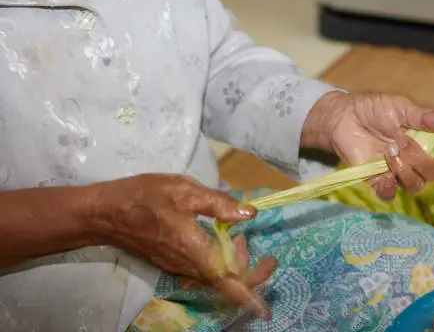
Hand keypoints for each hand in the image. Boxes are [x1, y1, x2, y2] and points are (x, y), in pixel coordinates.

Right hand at [88, 174, 276, 317]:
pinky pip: (201, 268)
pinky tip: (215, 234)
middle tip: (244, 234)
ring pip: (214, 274)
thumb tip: (249, 213)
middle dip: (244, 262)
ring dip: (229, 259)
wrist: (105, 213)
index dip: (250, 294)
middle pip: (226, 280)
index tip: (266, 304)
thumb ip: (219, 203)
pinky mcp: (170, 262)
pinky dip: (215, 256)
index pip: (229, 283)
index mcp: (195, 251)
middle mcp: (188, 266)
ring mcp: (178, 267)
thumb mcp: (184, 190)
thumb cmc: (144, 198)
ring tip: (232, 231)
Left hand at [302, 92, 433, 199]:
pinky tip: (379, 170)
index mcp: (429, 138)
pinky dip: (386, 184)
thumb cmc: (373, 108)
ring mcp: (401, 172)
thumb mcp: (400, 107)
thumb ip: (425, 117)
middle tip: (400, 141)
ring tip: (387, 151)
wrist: (342, 118)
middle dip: (420, 158)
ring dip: (403, 169)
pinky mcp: (380, 182)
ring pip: (417, 185)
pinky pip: (391, 194)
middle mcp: (419, 158)